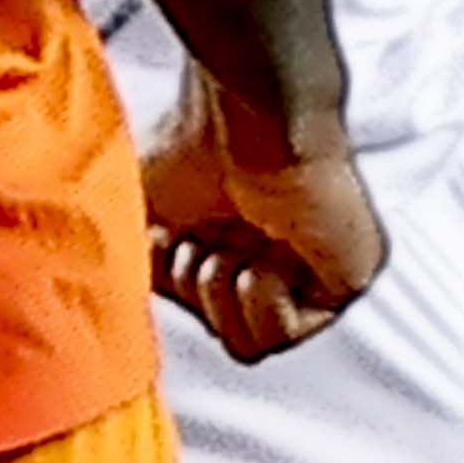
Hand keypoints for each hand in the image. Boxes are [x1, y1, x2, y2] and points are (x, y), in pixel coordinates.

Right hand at [139, 78, 388, 358]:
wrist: (250, 117)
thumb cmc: (195, 142)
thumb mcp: (140, 213)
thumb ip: (134, 264)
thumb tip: (118, 308)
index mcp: (228, 242)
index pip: (194, 306)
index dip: (173, 283)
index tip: (172, 239)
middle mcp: (271, 259)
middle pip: (217, 331)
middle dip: (197, 289)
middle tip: (204, 241)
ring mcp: (310, 274)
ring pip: (250, 345)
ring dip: (226, 295)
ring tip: (235, 247)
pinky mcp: (346, 282)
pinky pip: (286, 336)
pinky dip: (264, 300)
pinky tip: (269, 257)